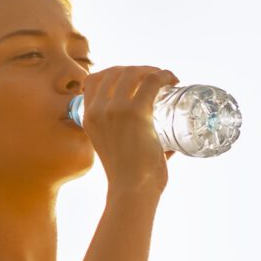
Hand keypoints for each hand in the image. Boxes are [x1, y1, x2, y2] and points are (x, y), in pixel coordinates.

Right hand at [80, 65, 179, 197]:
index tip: (134, 78)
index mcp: (88, 117)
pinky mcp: (136, 114)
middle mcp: (98, 110)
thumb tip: (168, 145)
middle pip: (115, 72)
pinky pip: (151, 82)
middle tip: (156, 78)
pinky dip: (163, 76)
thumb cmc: (130, 178)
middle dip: (137, 69)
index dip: (115, 72)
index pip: (94, 80)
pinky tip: (172, 79)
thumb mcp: (116, 151)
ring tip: (165, 77)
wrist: (132, 191)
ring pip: (133, 73)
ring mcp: (115, 110)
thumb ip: (135, 144)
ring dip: (151, 70)